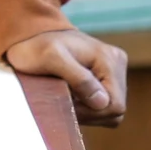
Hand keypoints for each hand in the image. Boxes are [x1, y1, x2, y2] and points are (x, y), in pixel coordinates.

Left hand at [3, 28, 128, 127]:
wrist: (33, 36)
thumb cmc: (38, 47)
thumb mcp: (52, 59)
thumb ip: (78, 79)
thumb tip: (102, 102)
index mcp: (109, 60)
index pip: (114, 105)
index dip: (90, 112)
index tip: (66, 103)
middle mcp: (117, 64)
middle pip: (114, 110)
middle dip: (88, 113)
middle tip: (64, 101)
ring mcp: (115, 70)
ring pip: (109, 111)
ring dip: (87, 111)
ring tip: (67, 97)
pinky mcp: (108, 78)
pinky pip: (104, 106)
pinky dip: (88, 108)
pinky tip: (73, 97)